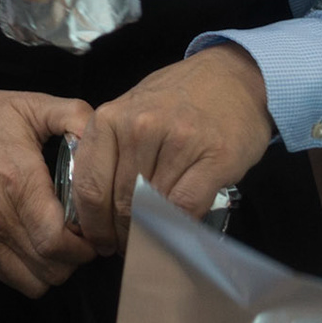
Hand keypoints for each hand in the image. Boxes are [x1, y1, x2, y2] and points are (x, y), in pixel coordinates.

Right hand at [0, 90, 95, 295]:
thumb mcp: (32, 105)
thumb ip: (75, 116)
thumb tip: (103, 136)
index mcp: (18, 182)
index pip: (57, 242)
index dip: (86, 245)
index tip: (94, 230)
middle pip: (50, 268)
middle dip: (76, 258)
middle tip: (82, 235)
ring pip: (32, 281)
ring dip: (54, 268)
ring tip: (60, 242)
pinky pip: (9, 277)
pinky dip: (30, 271)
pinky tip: (36, 245)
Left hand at [70, 43, 272, 254]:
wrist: (232, 76)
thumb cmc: (177, 98)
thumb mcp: (129, 111)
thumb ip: (110, 151)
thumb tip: (95, 206)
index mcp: (110, 119)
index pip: (89, 186)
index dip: (92, 223)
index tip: (98, 239)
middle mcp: (139, 128)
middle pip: (119, 202)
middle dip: (119, 233)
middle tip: (124, 247)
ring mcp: (178, 141)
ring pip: (151, 208)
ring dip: (148, 233)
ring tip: (148, 241)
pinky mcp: (215, 157)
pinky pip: (186, 206)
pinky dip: (178, 226)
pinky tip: (175, 230)